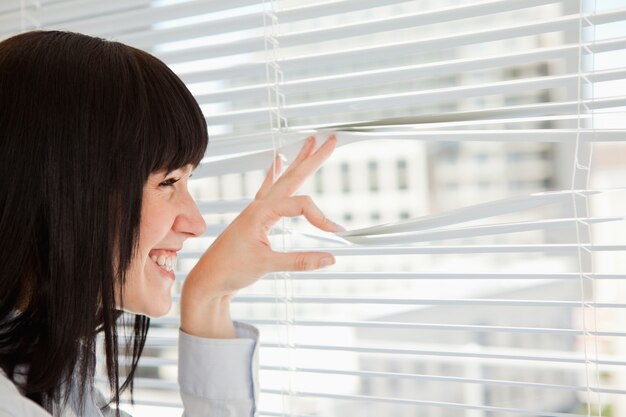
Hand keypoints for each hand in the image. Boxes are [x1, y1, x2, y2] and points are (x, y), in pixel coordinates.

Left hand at [180, 135, 341, 337]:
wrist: (207, 280)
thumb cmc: (230, 271)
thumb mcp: (267, 265)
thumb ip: (300, 261)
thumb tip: (331, 259)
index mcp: (260, 212)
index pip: (301, 206)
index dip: (322, 218)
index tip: (337, 233)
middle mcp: (259, 206)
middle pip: (292, 177)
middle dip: (312, 158)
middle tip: (329, 140)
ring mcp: (256, 210)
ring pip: (282, 179)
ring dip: (297, 161)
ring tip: (309, 142)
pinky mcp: (255, 218)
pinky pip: (268, 188)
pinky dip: (275, 173)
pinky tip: (277, 161)